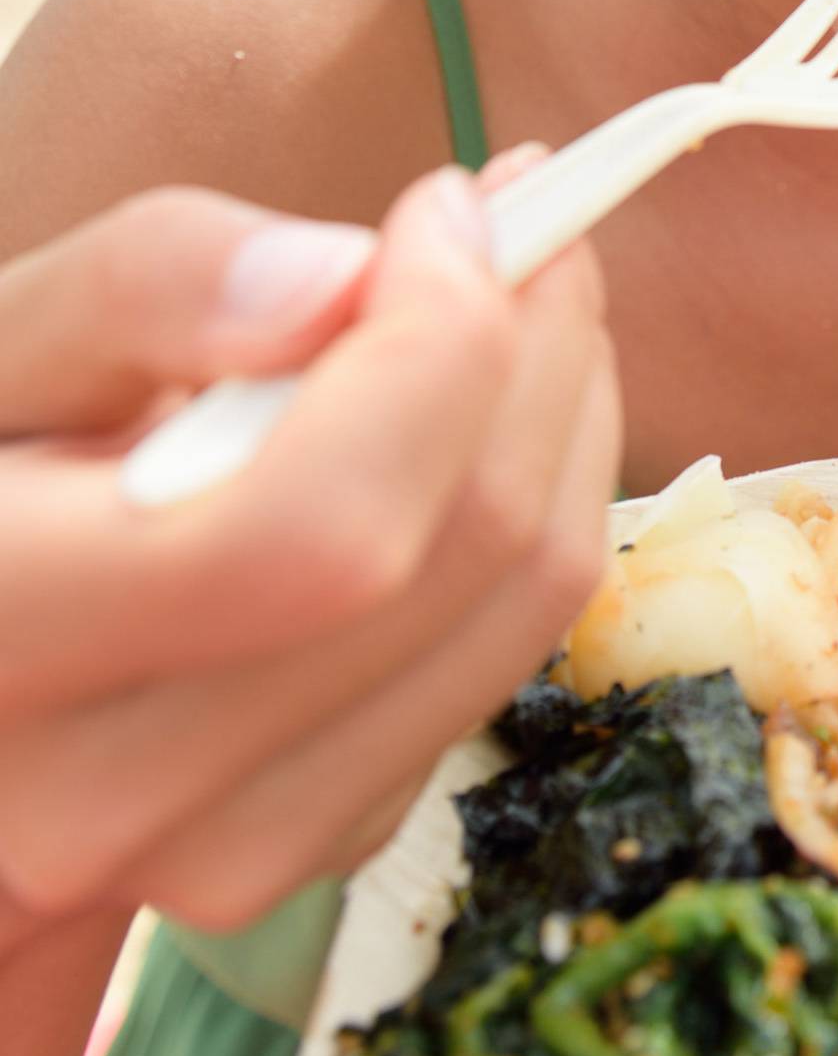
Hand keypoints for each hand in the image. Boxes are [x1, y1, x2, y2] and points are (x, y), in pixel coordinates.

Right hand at [0, 146, 621, 953]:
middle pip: (449, 553)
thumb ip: (145, 285)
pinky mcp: (319, 841)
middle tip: (528, 222)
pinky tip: (477, 420)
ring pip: (519, 605)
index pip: (312, 526)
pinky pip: (508, 655)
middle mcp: (101, 791)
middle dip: (534, 343)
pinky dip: (538, 505)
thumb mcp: (7, 339)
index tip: (448, 206)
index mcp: (1, 625)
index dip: (434, 344)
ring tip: (519, 297)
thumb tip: (335, 278)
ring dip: (563, 413)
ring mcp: (219, 850)